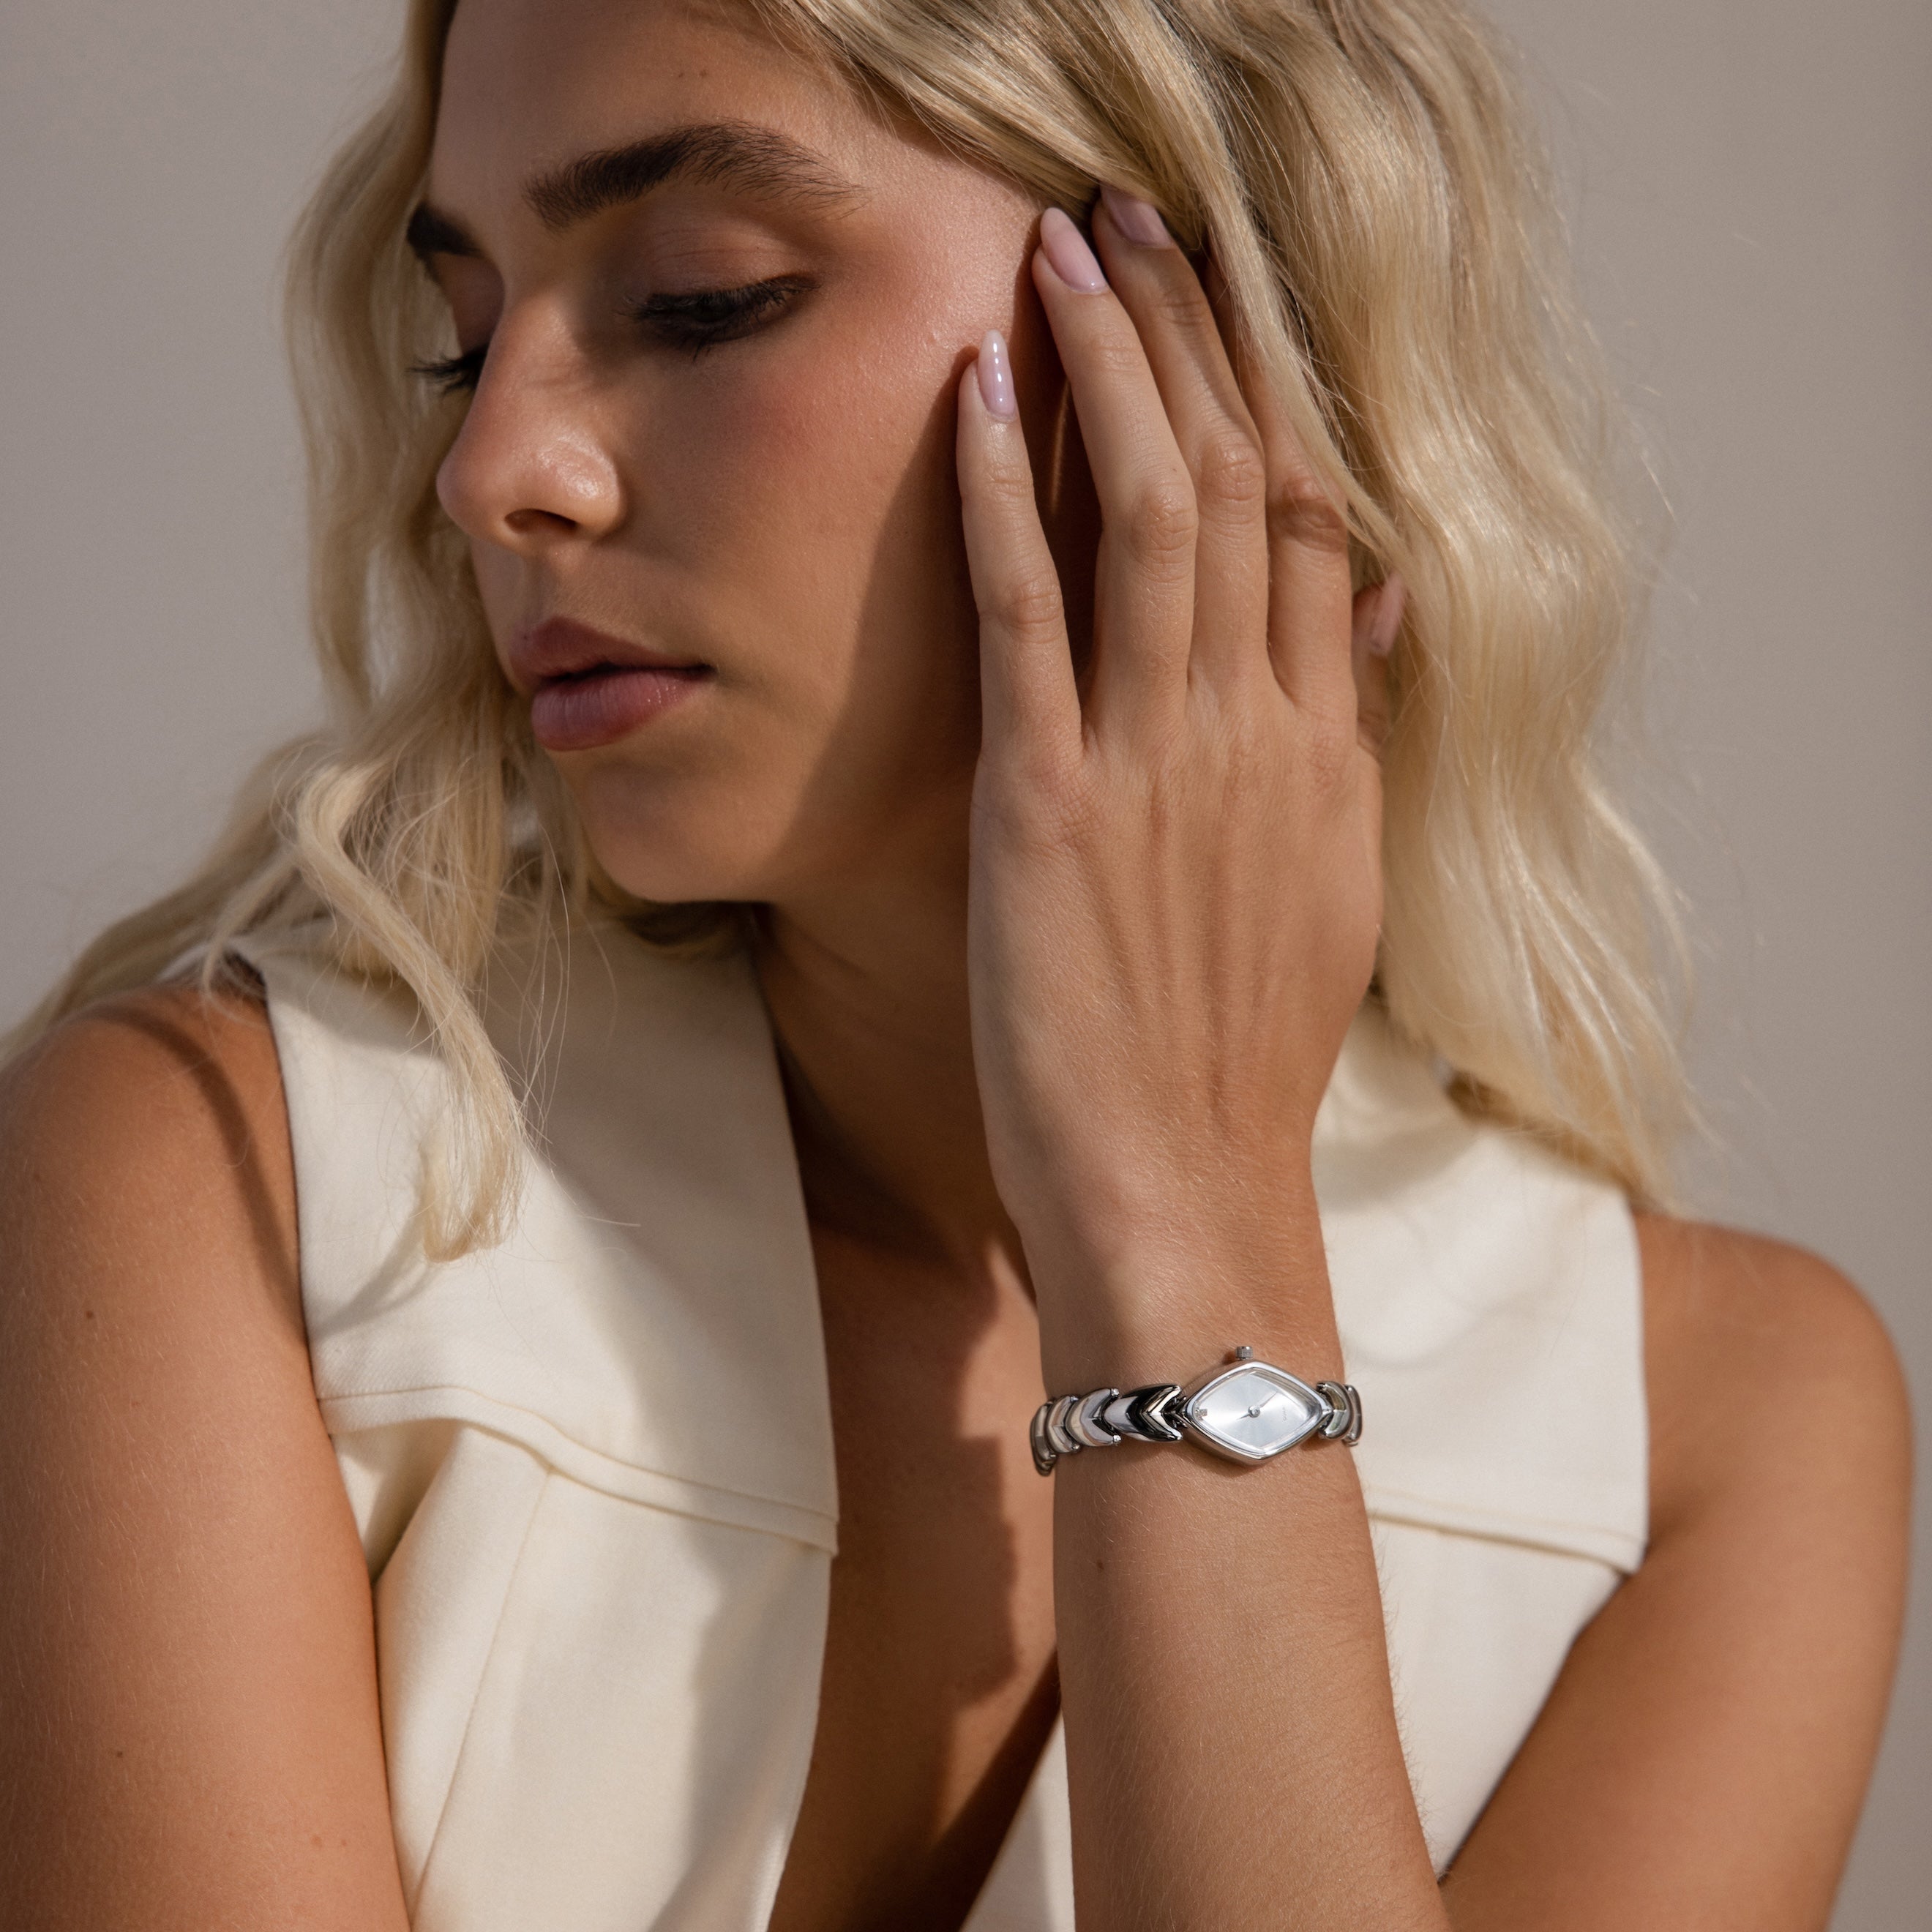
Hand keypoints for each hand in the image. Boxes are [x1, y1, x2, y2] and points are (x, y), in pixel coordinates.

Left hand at [955, 192, 1403, 1342]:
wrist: (1180, 1193)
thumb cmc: (1230, 1060)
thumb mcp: (1325, 891)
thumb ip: (1347, 742)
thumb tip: (1383, 607)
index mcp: (1323, 754)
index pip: (1317, 525)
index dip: (1269, 395)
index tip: (1223, 301)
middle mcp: (1256, 733)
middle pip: (1240, 483)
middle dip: (1189, 335)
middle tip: (1134, 222)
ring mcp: (1156, 763)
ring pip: (1149, 516)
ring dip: (1108, 368)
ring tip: (1066, 251)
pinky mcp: (1046, 805)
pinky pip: (1029, 614)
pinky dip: (999, 493)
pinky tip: (973, 393)